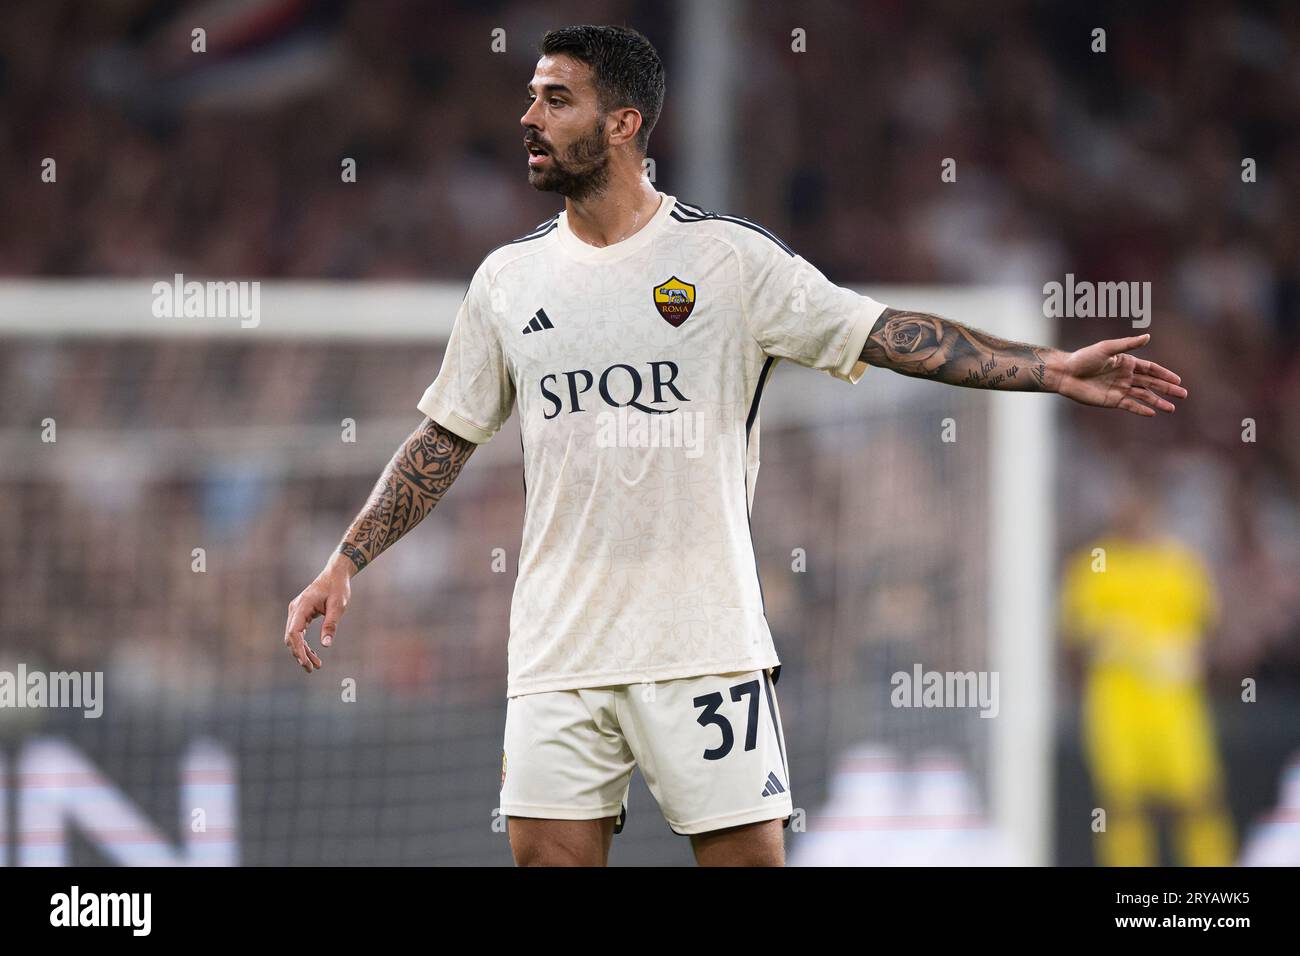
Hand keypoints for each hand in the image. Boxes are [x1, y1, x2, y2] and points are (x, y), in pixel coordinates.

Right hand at [283, 554, 353, 673]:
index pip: (294, 632)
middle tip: (312, 669)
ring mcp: (296, 611)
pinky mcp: (300, 614)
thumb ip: (331, 624)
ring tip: (315, 666)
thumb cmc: (338, 588)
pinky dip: (304, 644)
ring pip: (294, 637)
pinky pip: (298, 632)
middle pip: (291, 637)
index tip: (305, 662)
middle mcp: (295, 609)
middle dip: (300, 654)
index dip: (298, 649)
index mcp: (302, 605)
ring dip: (302, 651)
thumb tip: (325, 645)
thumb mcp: (338, 606)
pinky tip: (313, 654)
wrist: (335, 574)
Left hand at [1052, 333, 1186, 416]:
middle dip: (1167, 389)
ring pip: (1144, 396)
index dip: (1165, 374)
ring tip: (1171, 409)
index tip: (1178, 380)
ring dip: (1158, 402)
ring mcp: (1120, 389)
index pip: (1151, 369)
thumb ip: (1127, 345)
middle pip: (1151, 383)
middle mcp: (1126, 376)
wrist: (1066, 374)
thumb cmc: (1084, 358)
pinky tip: (1153, 413)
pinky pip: (1130, 405)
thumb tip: (1148, 336)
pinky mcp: (1112, 400)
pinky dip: (1141, 409)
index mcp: (1127, 362)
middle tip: (1183, 395)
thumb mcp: (1107, 348)